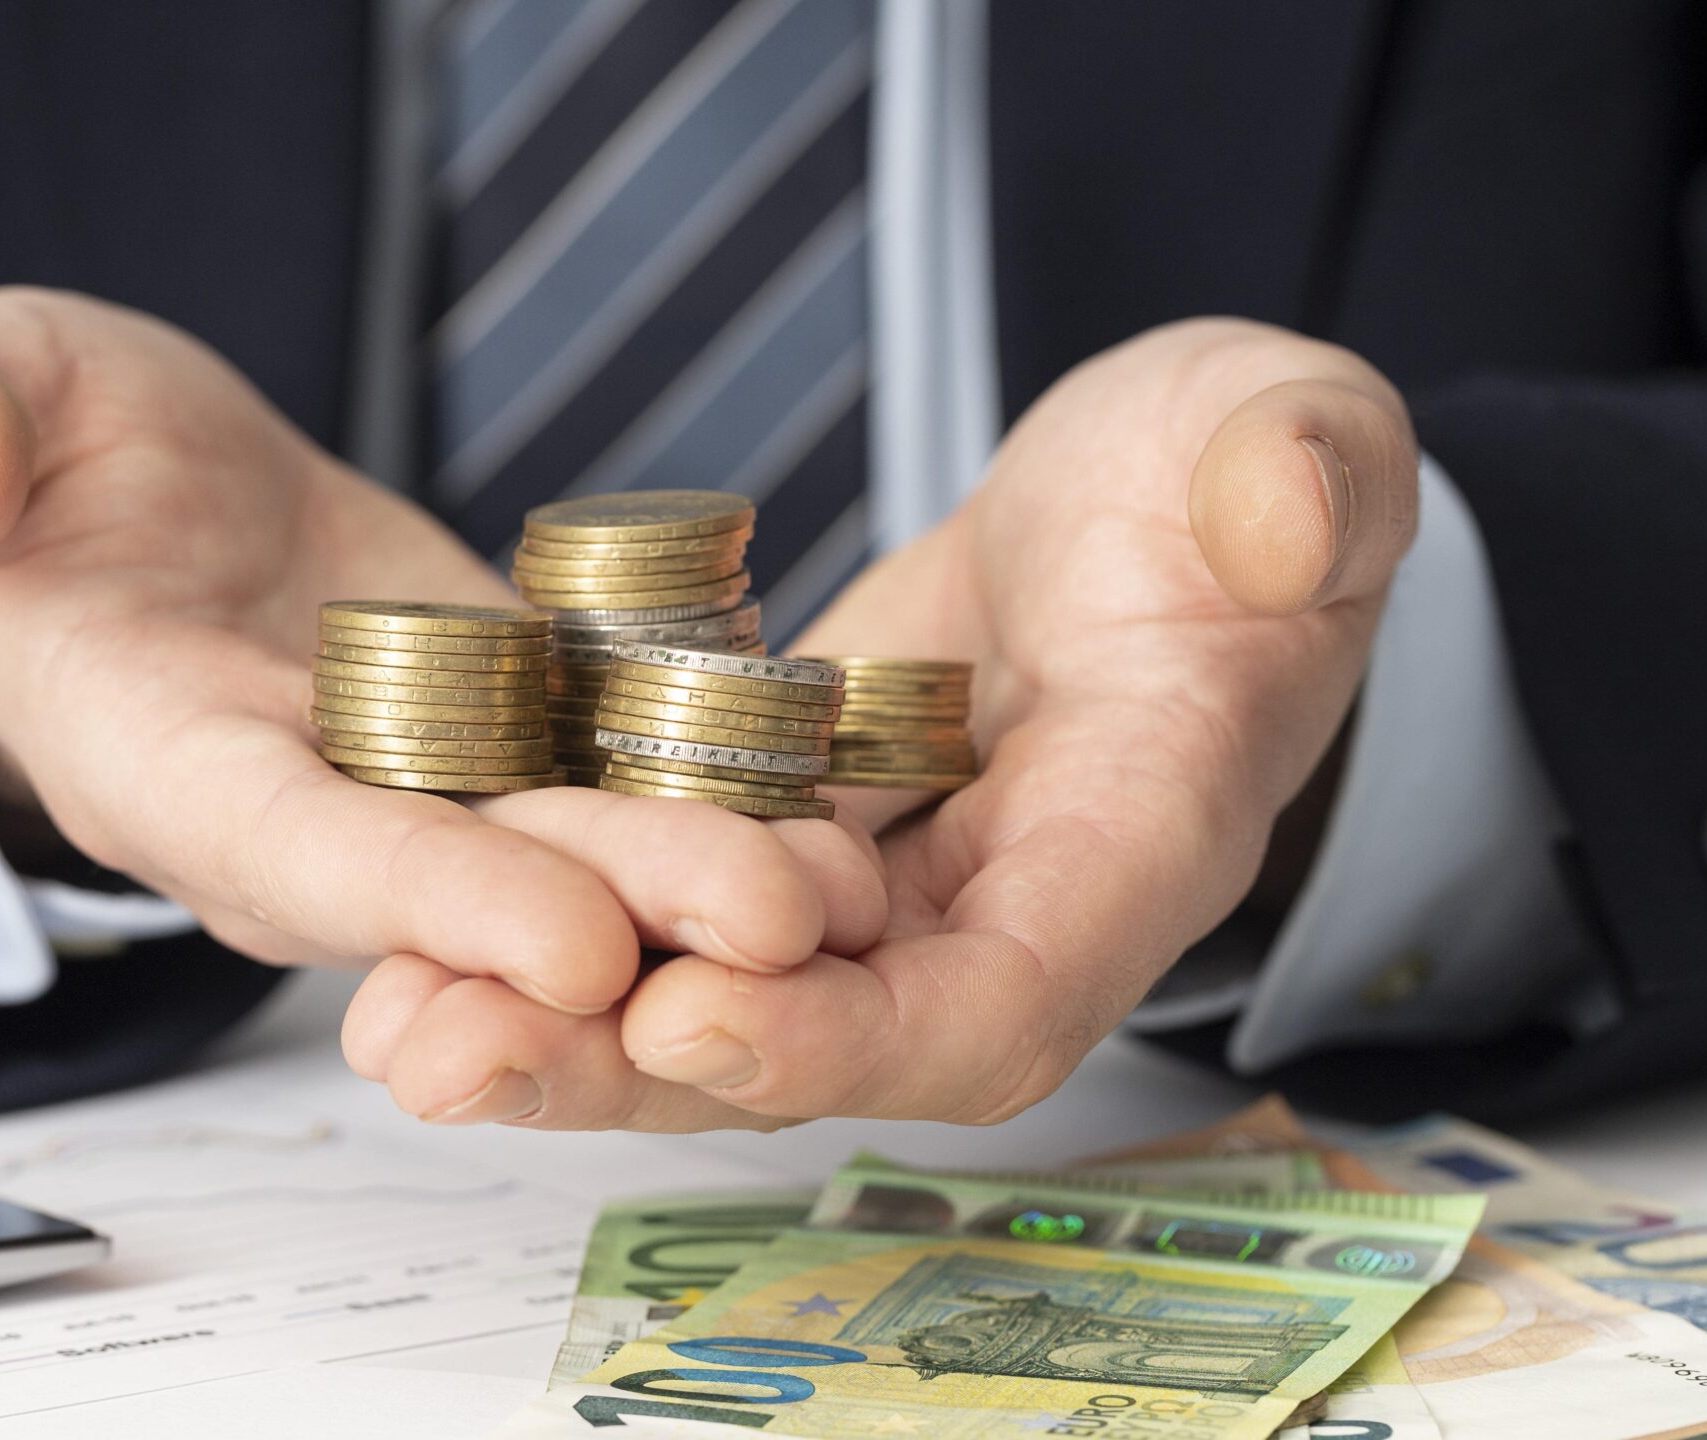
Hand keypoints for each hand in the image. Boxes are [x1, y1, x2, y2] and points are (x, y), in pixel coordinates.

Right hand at [0, 287, 882, 1087]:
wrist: (110, 492)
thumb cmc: (17, 464)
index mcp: (157, 760)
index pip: (291, 852)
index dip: (426, 907)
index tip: (566, 945)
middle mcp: (306, 809)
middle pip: (471, 889)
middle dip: (627, 916)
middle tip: (786, 928)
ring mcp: (414, 778)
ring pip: (565, 844)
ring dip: (704, 875)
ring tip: (855, 884)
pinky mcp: (501, 724)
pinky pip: (610, 764)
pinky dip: (717, 782)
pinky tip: (838, 785)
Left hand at [345, 317, 1416, 1126]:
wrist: (1170, 496)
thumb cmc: (1245, 472)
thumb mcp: (1298, 439)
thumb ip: (1310, 481)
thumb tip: (1287, 519)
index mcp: (1140, 841)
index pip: (1001, 998)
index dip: (848, 1035)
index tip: (687, 1018)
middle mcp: (1006, 899)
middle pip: (819, 1040)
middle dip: (634, 1064)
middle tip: (450, 1054)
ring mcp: (901, 875)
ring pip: (728, 988)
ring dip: (566, 1017)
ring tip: (396, 1019)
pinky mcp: (813, 824)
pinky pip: (684, 894)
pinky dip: (569, 913)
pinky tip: (430, 913)